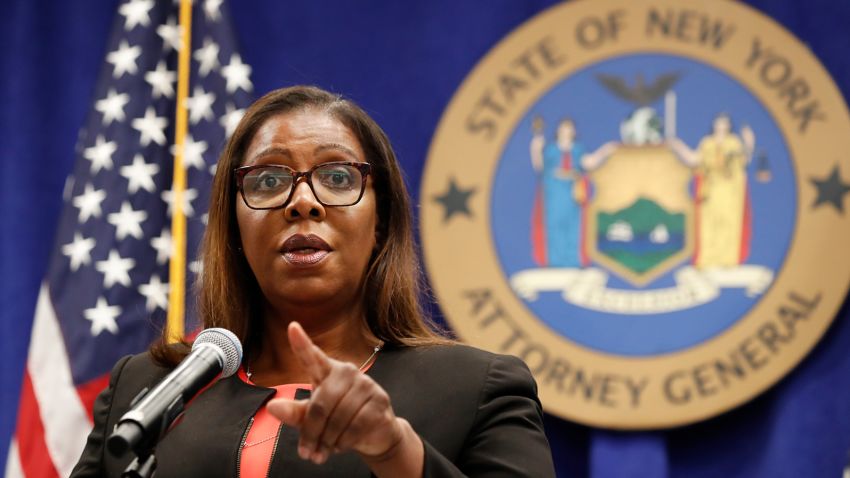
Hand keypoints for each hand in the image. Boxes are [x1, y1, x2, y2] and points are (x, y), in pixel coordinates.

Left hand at [266, 322, 422, 473]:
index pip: (312, 356)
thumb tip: (272, 407)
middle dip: (311, 433)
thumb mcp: (313, 418)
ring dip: (327, 441)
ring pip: (337, 418)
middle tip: (307, 453)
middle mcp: (347, 372)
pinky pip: (355, 426)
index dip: (301, 343)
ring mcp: (366, 385)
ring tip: (323, 451)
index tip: (292, 327)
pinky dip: (344, 442)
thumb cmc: (338, 421)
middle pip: (320, 404)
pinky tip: (341, 446)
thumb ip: (294, 413)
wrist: (375, 433)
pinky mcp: (379, 401)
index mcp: (328, 371)